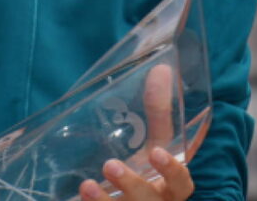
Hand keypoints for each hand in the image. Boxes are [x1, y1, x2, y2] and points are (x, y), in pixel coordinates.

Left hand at [79, 64, 194, 199]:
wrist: (118, 199)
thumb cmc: (140, 171)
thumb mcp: (147, 144)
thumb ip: (158, 113)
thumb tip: (163, 69)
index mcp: (169, 186)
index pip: (180, 180)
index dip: (173, 171)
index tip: (158, 153)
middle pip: (152, 200)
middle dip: (134, 185)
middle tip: (111, 165)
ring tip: (87, 185)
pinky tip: (76, 197)